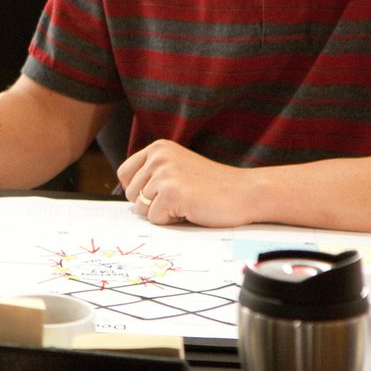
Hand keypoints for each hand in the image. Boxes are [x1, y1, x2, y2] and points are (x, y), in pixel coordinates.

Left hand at [118, 139, 256, 227]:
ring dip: (163, 213)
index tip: (159, 195)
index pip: (124, 174)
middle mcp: (158, 157)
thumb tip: (128, 193)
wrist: (246, 192)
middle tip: (180, 200)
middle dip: (151, 204)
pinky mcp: (172, 193)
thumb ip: (154, 173)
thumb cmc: (214, 186)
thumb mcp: (178, 168)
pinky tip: (191, 210)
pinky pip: (155, 219)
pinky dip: (172, 222)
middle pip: (131, 194)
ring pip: (142, 209)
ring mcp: (164, 174)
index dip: (138, 191)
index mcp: (158, 148)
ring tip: (187, 203)